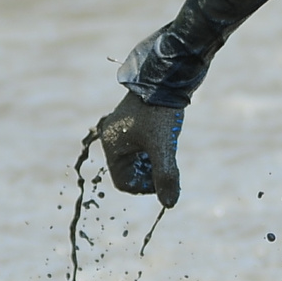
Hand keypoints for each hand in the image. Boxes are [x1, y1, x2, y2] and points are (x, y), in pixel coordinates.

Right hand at [94, 92, 182, 207]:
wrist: (167, 76)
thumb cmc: (160, 111)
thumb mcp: (163, 146)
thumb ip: (165, 175)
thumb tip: (169, 204)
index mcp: (112, 146)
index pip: (124, 183)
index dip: (146, 187)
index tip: (165, 179)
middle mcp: (113, 138)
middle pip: (132, 172)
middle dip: (151, 173)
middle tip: (169, 164)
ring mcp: (124, 129)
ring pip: (139, 159)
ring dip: (154, 162)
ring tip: (168, 148)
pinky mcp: (136, 122)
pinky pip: (143, 146)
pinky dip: (156, 150)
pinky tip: (168, 139)